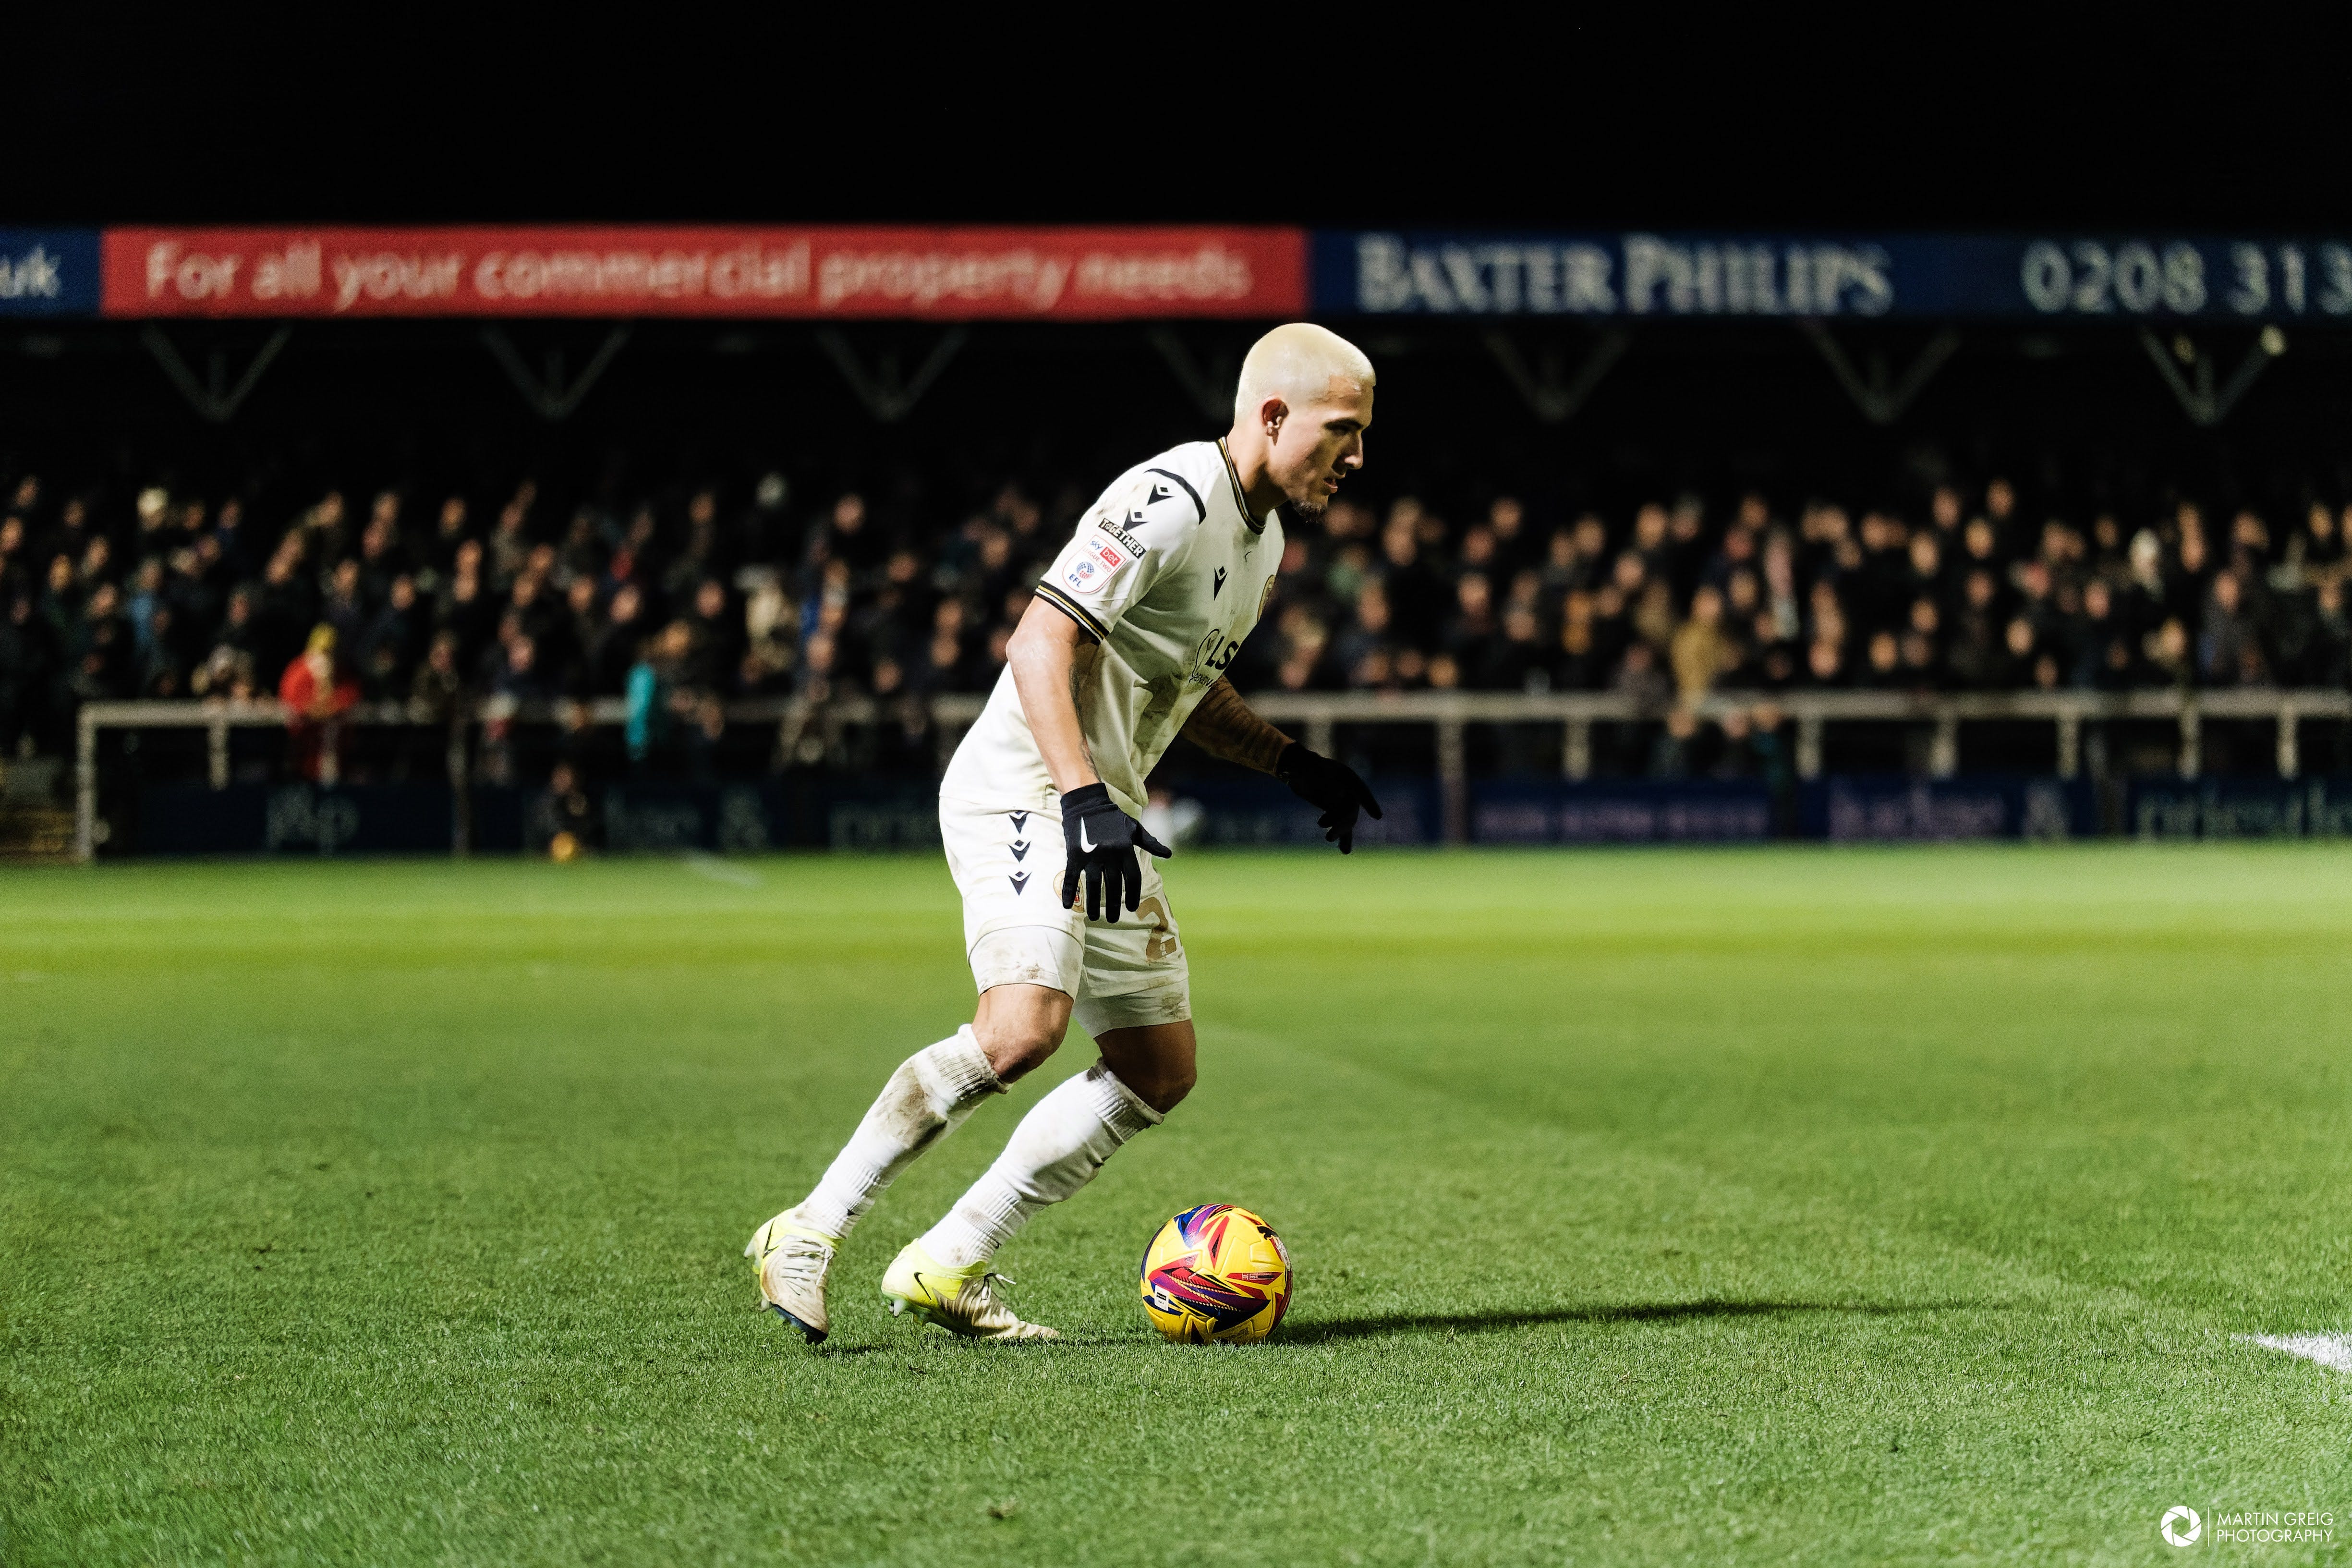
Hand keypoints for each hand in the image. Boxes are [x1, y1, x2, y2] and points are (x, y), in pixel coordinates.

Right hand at [1058, 782, 1171, 921]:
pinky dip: (1069, 892)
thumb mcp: (1134, 828)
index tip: (1133, 908)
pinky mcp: (1074, 855)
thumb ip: (1150, 843)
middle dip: (1113, 905)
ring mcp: (1090, 855)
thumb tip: (1168, 854)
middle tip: (1113, 919)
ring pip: (1093, 885)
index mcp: (1125, 849)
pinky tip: (1068, 906)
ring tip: (1094, 917)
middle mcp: (1109, 854)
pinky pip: (1071, 877)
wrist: (1086, 803)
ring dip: (1093, 904)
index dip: (1134, 895)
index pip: (1133, 877)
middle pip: (1113, 885)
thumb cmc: (1112, 817)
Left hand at [1277, 743, 1382, 852]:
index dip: (1369, 803)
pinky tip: (1345, 851)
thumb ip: (1321, 775)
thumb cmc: (1302, 764)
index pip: (1361, 790)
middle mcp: (1348, 789)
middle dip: (1342, 823)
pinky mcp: (1334, 811)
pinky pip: (1342, 826)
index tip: (1377, 816)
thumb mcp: (1308, 767)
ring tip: (1328, 839)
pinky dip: (1343, 838)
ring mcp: (1342, 801)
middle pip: (1351, 809)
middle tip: (1328, 836)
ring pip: (1346, 820)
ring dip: (1340, 831)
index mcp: (1346, 776)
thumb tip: (1339, 794)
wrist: (1296, 770)